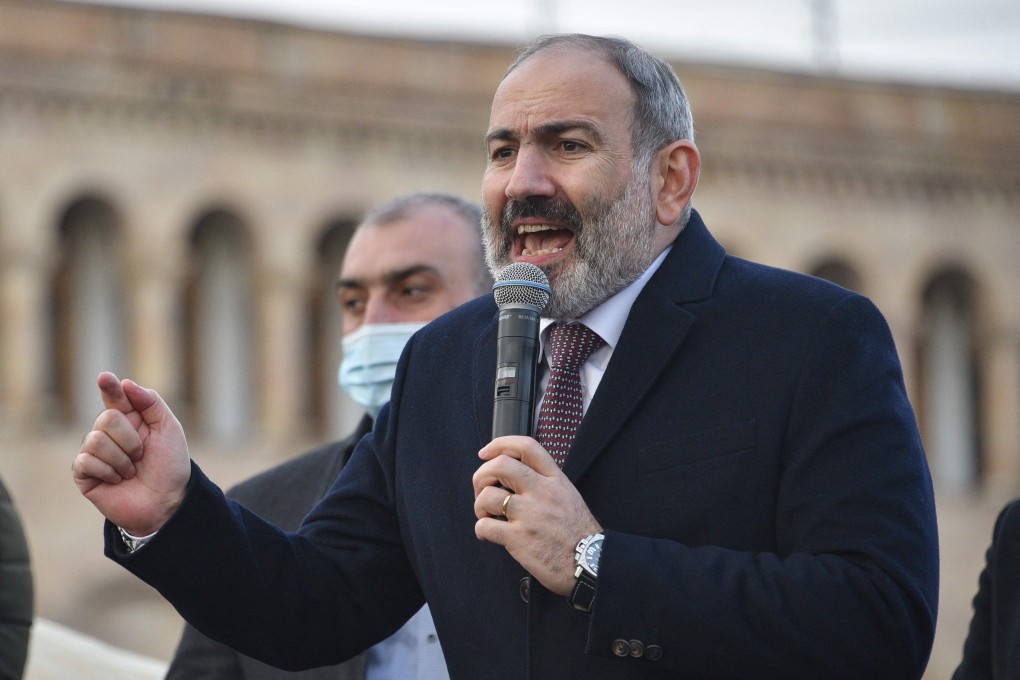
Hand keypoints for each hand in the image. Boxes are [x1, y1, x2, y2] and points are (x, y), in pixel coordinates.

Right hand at [72, 372, 190, 535]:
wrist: (167, 501)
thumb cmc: (170, 465)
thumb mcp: (169, 429)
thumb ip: (151, 403)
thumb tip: (126, 384)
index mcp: (130, 418)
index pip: (115, 396)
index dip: (109, 386)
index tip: (105, 377)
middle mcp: (109, 433)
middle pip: (106, 418)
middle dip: (129, 438)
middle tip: (141, 454)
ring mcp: (94, 452)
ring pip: (95, 440)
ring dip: (121, 458)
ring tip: (132, 471)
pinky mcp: (84, 474)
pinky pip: (85, 461)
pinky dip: (108, 471)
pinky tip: (117, 480)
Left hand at [473, 435, 600, 595]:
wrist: (591, 564)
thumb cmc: (579, 534)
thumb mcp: (569, 497)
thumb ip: (546, 484)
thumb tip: (517, 478)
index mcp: (555, 480)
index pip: (527, 447)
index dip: (500, 444)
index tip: (486, 453)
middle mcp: (542, 492)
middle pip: (500, 465)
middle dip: (481, 475)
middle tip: (482, 489)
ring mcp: (529, 514)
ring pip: (487, 496)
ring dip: (480, 506)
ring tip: (487, 516)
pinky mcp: (519, 538)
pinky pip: (485, 526)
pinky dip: (481, 530)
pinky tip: (488, 536)